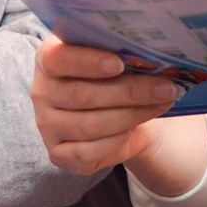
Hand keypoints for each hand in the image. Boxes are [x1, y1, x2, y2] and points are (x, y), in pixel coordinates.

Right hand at [31, 36, 183, 175]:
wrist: (117, 114)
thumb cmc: (113, 78)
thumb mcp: (113, 58)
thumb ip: (121, 53)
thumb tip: (153, 55)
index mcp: (48, 58)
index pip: (58, 58)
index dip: (87, 61)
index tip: (119, 63)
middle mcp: (41, 91)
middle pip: (83, 95)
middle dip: (129, 91)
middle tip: (165, 87)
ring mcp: (46, 125)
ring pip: (89, 125)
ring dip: (132, 115)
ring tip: (162, 103)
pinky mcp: (57, 153)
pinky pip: (88, 152)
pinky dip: (118, 140)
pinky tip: (137, 129)